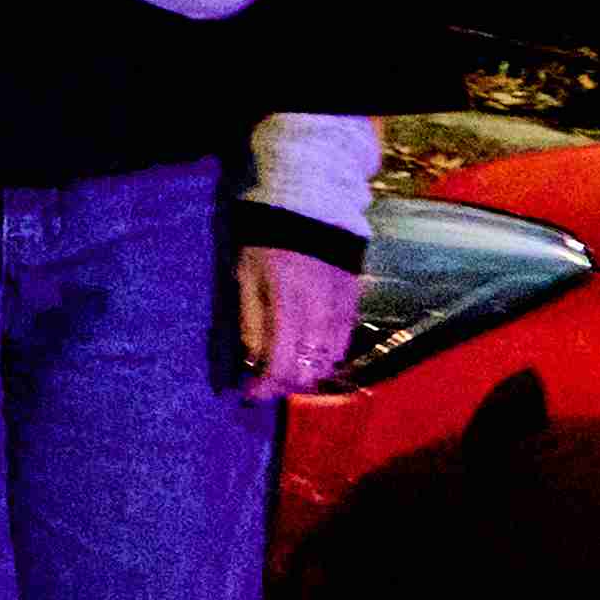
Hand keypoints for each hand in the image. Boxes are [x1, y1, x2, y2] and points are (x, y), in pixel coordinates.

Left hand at [238, 241, 361, 397]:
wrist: (311, 204)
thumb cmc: (265, 239)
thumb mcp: (246, 275)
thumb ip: (251, 320)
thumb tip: (253, 360)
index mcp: (288, 305)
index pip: (282, 364)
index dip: (266, 387)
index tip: (249, 395)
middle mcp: (320, 314)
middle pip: (309, 371)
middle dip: (285, 385)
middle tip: (265, 383)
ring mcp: (341, 310)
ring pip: (329, 362)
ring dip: (307, 374)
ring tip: (285, 370)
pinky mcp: (354, 303)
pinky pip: (343, 343)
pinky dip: (326, 357)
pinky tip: (309, 354)